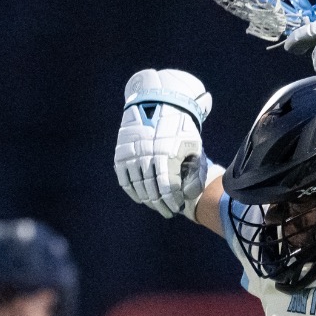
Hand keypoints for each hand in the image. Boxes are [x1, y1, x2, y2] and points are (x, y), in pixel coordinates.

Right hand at [115, 69, 218, 218]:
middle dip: (161, 205)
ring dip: (148, 200)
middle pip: (152, 191)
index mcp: (166, 155)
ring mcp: (132, 156)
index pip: (167, 189)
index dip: (172, 202)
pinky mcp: (121, 155)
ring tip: (156, 205)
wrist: (158, 103)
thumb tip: (189, 195)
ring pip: (138, 188)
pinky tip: (141, 197)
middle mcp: (147, 157)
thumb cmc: (180, 127)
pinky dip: (132, 191)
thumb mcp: (193, 146)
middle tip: (167, 212)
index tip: (176, 208)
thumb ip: (193, 170)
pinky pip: (124, 180)